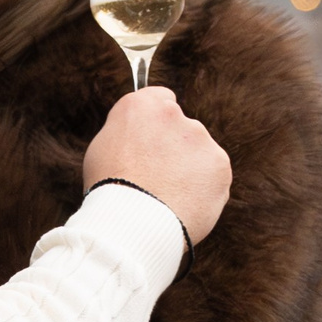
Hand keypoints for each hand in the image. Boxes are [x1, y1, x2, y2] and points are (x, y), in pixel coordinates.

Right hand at [85, 87, 229, 246]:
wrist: (132, 222)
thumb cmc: (110, 190)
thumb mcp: (102, 149)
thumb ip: (127, 132)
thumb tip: (139, 134)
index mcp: (141, 106)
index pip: (160, 100)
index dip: (157, 124)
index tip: (154, 141)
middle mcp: (174, 114)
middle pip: (181, 130)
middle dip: (174, 150)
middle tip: (158, 179)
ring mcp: (200, 138)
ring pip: (199, 154)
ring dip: (190, 171)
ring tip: (169, 198)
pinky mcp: (219, 163)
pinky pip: (214, 177)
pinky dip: (204, 190)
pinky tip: (184, 205)